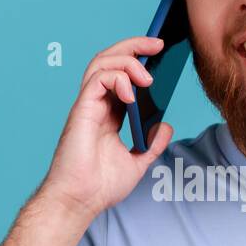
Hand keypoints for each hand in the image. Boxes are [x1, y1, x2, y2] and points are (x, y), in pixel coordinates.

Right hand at [40, 35, 174, 219]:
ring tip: (148, 76)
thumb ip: (152, 143)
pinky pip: (97, 80)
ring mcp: (88, 106)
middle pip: (110, 60)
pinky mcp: (82, 110)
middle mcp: (97, 104)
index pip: (121, 74)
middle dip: (134, 45)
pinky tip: (132, 93)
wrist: (81, 201)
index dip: (139, 58)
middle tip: (158, 44)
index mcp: (109, 113)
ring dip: (128, 60)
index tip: (161, 51)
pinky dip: (117, 79)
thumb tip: (164, 125)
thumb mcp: (138, 162)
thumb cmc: (100, 186)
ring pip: (102, 63)